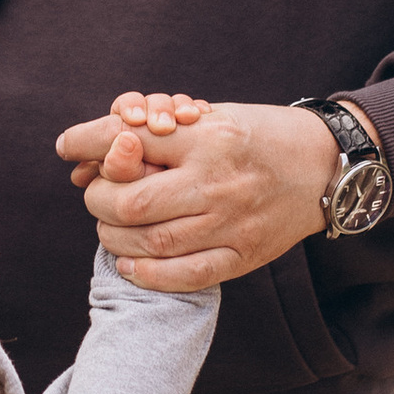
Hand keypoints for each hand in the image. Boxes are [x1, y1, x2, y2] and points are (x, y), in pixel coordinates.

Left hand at [55, 91, 348, 293]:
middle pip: (132, 202)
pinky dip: (148, 274)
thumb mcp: (216, 117)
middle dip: (100, 200)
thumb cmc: (263, 135)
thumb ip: (165, 135)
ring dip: (115, 238)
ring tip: (110, 228)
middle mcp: (218, 182)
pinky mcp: (244, 255)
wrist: (326, 166)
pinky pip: (186, 275)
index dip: (88, 141)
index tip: (67, 145)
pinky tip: (131, 264)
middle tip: (97, 195)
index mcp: (210, 138)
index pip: (131, 139)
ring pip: (151, 242)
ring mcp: (232, 223)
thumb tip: (104, 149)